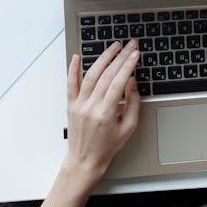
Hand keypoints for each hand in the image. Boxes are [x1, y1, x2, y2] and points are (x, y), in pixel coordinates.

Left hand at [63, 40, 141, 177]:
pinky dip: (73, 69)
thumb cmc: (108, 146)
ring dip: (103, 58)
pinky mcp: (71, 105)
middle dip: (120, 57)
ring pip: (90, 75)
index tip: (136, 54)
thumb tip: (132, 81)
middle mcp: (90, 106)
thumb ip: (132, 102)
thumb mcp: (129, 127)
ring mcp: (79, 104)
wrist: (85, 160)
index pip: (119, 81)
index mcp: (106, 112)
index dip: (128, 65)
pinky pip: (70, 83)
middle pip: (106, 75)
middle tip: (129, 46)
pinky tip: (78, 56)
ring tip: (113, 47)